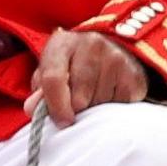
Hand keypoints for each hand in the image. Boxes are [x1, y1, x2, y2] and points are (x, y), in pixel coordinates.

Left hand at [31, 30, 155, 129]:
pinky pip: (120, 105)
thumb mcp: (51, 72)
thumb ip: (40, 91)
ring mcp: (115, 57)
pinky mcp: (134, 74)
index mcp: (62, 43)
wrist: (114, 49)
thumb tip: (32, 109)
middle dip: (76, 109)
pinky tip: (110, 96)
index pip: (54, 78)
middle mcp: (91, 44)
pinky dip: (113, 108)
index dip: (55, 106)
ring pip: (100, 102)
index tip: (62, 122)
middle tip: (78, 105)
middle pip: (79, 96)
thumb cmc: (73, 66)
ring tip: (94, 97)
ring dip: (95, 108)